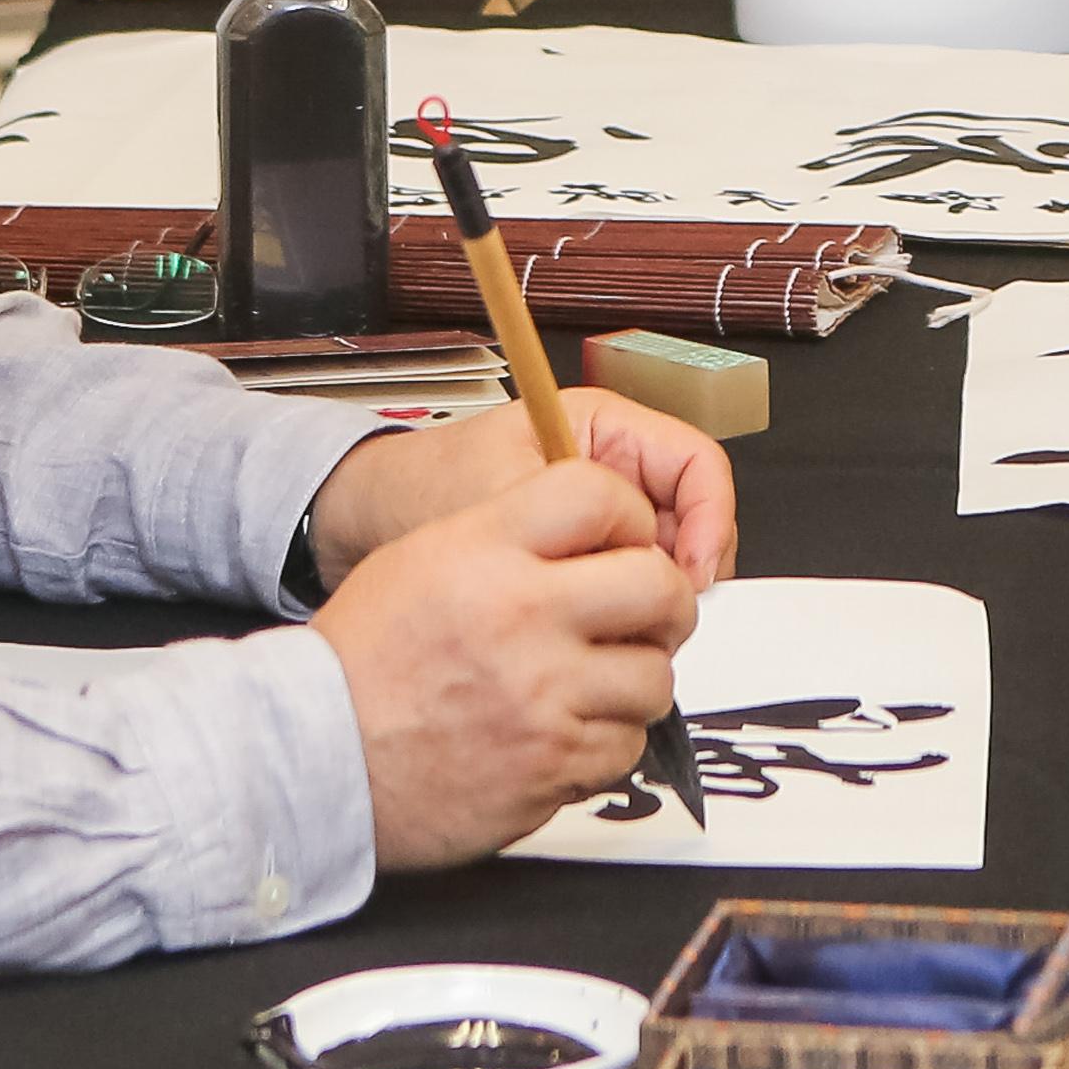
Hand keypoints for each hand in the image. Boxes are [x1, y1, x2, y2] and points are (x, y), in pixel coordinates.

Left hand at [305, 385, 742, 593]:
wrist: (359, 523)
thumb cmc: (420, 491)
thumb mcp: (508, 500)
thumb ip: (581, 527)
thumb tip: (656, 568)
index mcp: (600, 426)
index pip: (697, 464)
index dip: (709, 522)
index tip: (692, 577)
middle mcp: (608, 465)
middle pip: (690, 517)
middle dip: (684, 571)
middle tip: (664, 620)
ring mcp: (596, 515)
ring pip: (663, 559)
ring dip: (654, 599)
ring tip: (625, 636)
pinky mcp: (579, 558)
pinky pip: (627, 586)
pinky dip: (625, 617)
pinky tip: (603, 643)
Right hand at [309, 460, 704, 864]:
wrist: (310, 759)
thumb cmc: (362, 662)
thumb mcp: (424, 556)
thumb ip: (513, 535)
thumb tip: (601, 537)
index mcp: (488, 550)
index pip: (603, 495)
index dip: (631, 517)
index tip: (628, 543)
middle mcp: (525, 617)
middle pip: (660, 588)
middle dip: (665, 603)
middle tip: (648, 616)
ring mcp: (544, 699)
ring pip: (655, 679)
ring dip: (634, 682)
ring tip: (593, 684)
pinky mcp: (551, 768)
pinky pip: (625, 749)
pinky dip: (605, 744)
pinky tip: (563, 734)